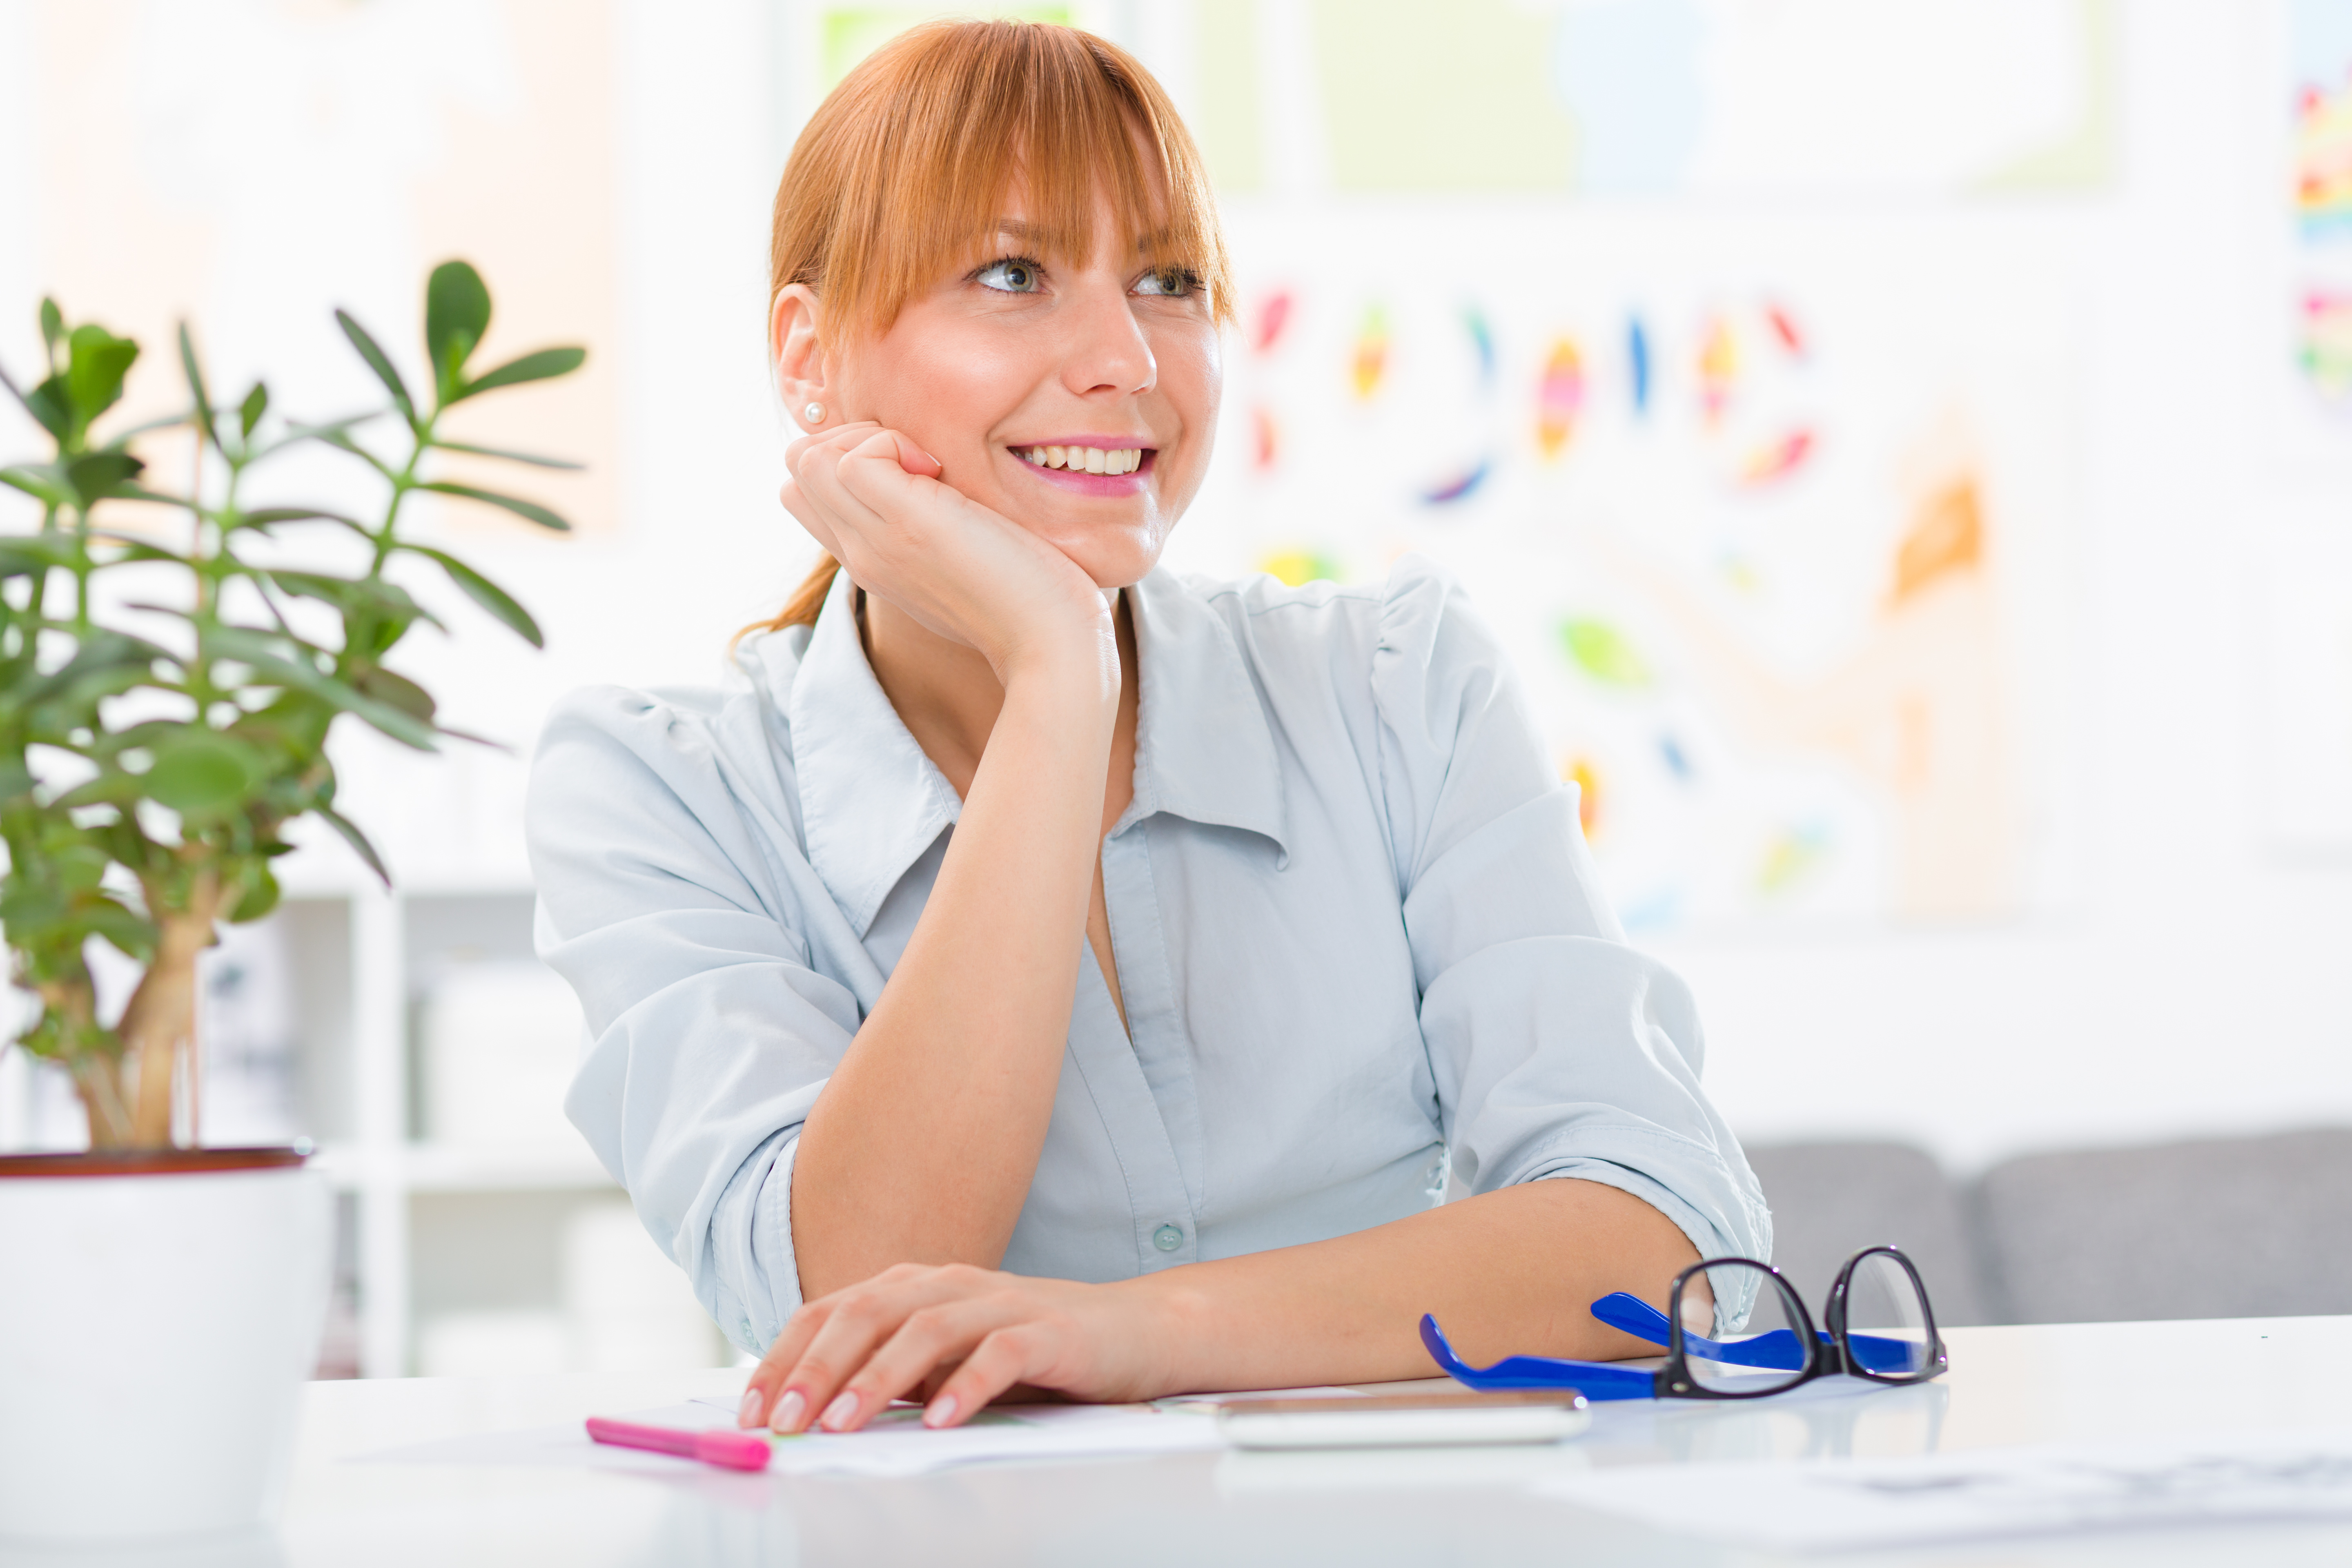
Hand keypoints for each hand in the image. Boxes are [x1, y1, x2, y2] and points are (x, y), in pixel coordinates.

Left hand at [736, 1263, 1175, 1433]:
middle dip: (815, 1368)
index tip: (752, 1409)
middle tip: (783, 1421)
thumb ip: (887, 1374)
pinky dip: (965, 1385)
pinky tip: (938, 1422)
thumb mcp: (944, 1361)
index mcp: (914, 1287)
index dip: (785, 1357)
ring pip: (925, 1329)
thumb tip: (810, 1412)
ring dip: (876, 1379)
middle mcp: (949, 1284)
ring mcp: (1000, 1303)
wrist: (1131, 1331)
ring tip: (841, 1425)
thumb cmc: (1027, 1351)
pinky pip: (1000, 1354)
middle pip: (867, 1313)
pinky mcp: (1049, 1332)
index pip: (831, 1311)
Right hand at [781, 423, 1113, 682]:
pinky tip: (937, 470)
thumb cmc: (1026, 601)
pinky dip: (890, 443)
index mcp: (873, 562)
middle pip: (797, 470)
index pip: (807, 493)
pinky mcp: (904, 523)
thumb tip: (933, 480)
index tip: (912, 472)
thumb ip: (930, 532)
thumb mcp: (962, 562)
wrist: (1049, 642)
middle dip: (846, 440)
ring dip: (866, 437)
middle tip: (915, 460)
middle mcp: (862, 553)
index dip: (845, 459)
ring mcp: (876, 540)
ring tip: (926, 465)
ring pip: (806, 457)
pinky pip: (850, 458)